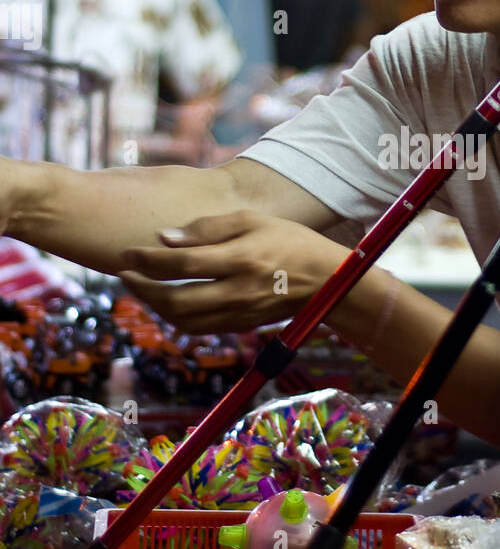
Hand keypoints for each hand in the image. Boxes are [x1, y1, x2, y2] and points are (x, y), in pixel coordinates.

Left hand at [118, 210, 348, 332]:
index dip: (148, 261)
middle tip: (124, 274)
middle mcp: (237, 292)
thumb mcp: (252, 220)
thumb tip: (165, 238)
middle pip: (176, 300)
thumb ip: (208, 228)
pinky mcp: (241, 326)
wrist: (325, 279)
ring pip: (184, 321)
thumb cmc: (288, 240)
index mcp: (240, 259)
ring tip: (142, 288)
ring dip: (155, 306)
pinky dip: (176, 318)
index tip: (126, 254)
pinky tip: (167, 302)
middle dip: (143, 289)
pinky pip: (199, 328)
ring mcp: (239, 313)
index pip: (182, 264)